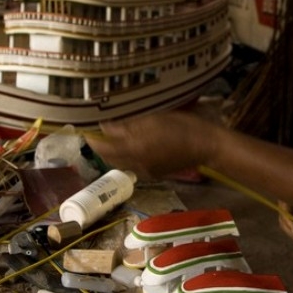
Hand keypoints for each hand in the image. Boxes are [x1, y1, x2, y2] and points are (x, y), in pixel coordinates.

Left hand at [84, 111, 217, 179]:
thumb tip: (104, 127)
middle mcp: (137, 164)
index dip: (93, 140)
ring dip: (115, 152)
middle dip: (102, 147)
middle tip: (98, 132)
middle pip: (111, 158)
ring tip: (114, 137)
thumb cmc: (183, 126)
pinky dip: (128, 156)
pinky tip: (133, 145)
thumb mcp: (154, 119)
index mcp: (135, 149)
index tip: (85, 129)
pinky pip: (134, 165)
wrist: (207, 145)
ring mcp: (147, 171)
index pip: (104, 148)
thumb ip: (127, 126)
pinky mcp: (156, 173)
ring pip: (122, 162)